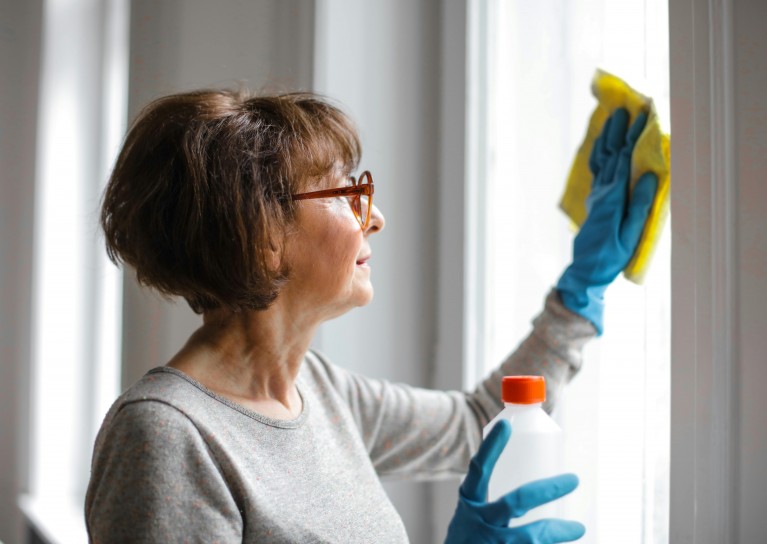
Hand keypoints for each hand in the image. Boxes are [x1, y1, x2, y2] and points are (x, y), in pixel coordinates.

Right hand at [445, 420, 584, 542]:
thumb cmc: (470, 539)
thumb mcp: (471, 514)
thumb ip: (494, 501)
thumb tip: (535, 486)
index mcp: (470, 502)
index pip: (479, 469)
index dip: (491, 447)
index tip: (505, 425)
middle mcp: (479, 521)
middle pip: (516, 501)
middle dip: (547, 489)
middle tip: (573, 480)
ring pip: (530, 536)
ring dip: (556, 531)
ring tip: (578, 527)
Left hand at [556, 108, 657, 333]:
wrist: (586, 269)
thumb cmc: (612, 255)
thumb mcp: (631, 233)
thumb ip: (639, 204)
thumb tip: (648, 175)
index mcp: (613, 197)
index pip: (623, 160)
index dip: (632, 137)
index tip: (642, 116)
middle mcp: (602, 192)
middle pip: (609, 155)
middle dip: (617, 131)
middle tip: (624, 108)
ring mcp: (596, 195)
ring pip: (600, 160)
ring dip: (605, 138)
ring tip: (611, 119)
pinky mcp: (595, 201)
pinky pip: (596, 170)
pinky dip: (599, 153)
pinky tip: (601, 147)